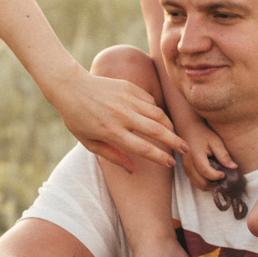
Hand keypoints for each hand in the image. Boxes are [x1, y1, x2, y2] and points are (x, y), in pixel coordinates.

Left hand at [56, 70, 187, 171]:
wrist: (71, 87)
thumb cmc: (77, 118)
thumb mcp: (89, 142)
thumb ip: (112, 156)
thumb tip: (132, 169)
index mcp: (112, 131)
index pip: (143, 147)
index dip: (160, 157)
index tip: (172, 163)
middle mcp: (122, 115)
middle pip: (157, 130)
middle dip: (175, 141)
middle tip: (187, 149)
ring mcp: (127, 99)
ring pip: (158, 114)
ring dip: (170, 126)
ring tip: (176, 135)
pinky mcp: (129, 87)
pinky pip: (150, 101)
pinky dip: (157, 111)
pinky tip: (158, 119)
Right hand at [179, 118, 236, 191]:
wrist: (189, 130)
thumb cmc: (203, 134)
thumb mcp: (216, 142)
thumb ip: (224, 155)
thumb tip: (234, 167)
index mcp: (196, 156)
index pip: (205, 171)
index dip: (216, 176)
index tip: (224, 174)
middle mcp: (188, 165)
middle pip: (202, 183)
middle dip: (214, 184)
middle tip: (223, 179)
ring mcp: (186, 169)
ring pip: (199, 185)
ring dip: (209, 185)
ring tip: (219, 178)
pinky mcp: (186, 171)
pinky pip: (196, 182)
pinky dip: (205, 182)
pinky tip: (212, 176)